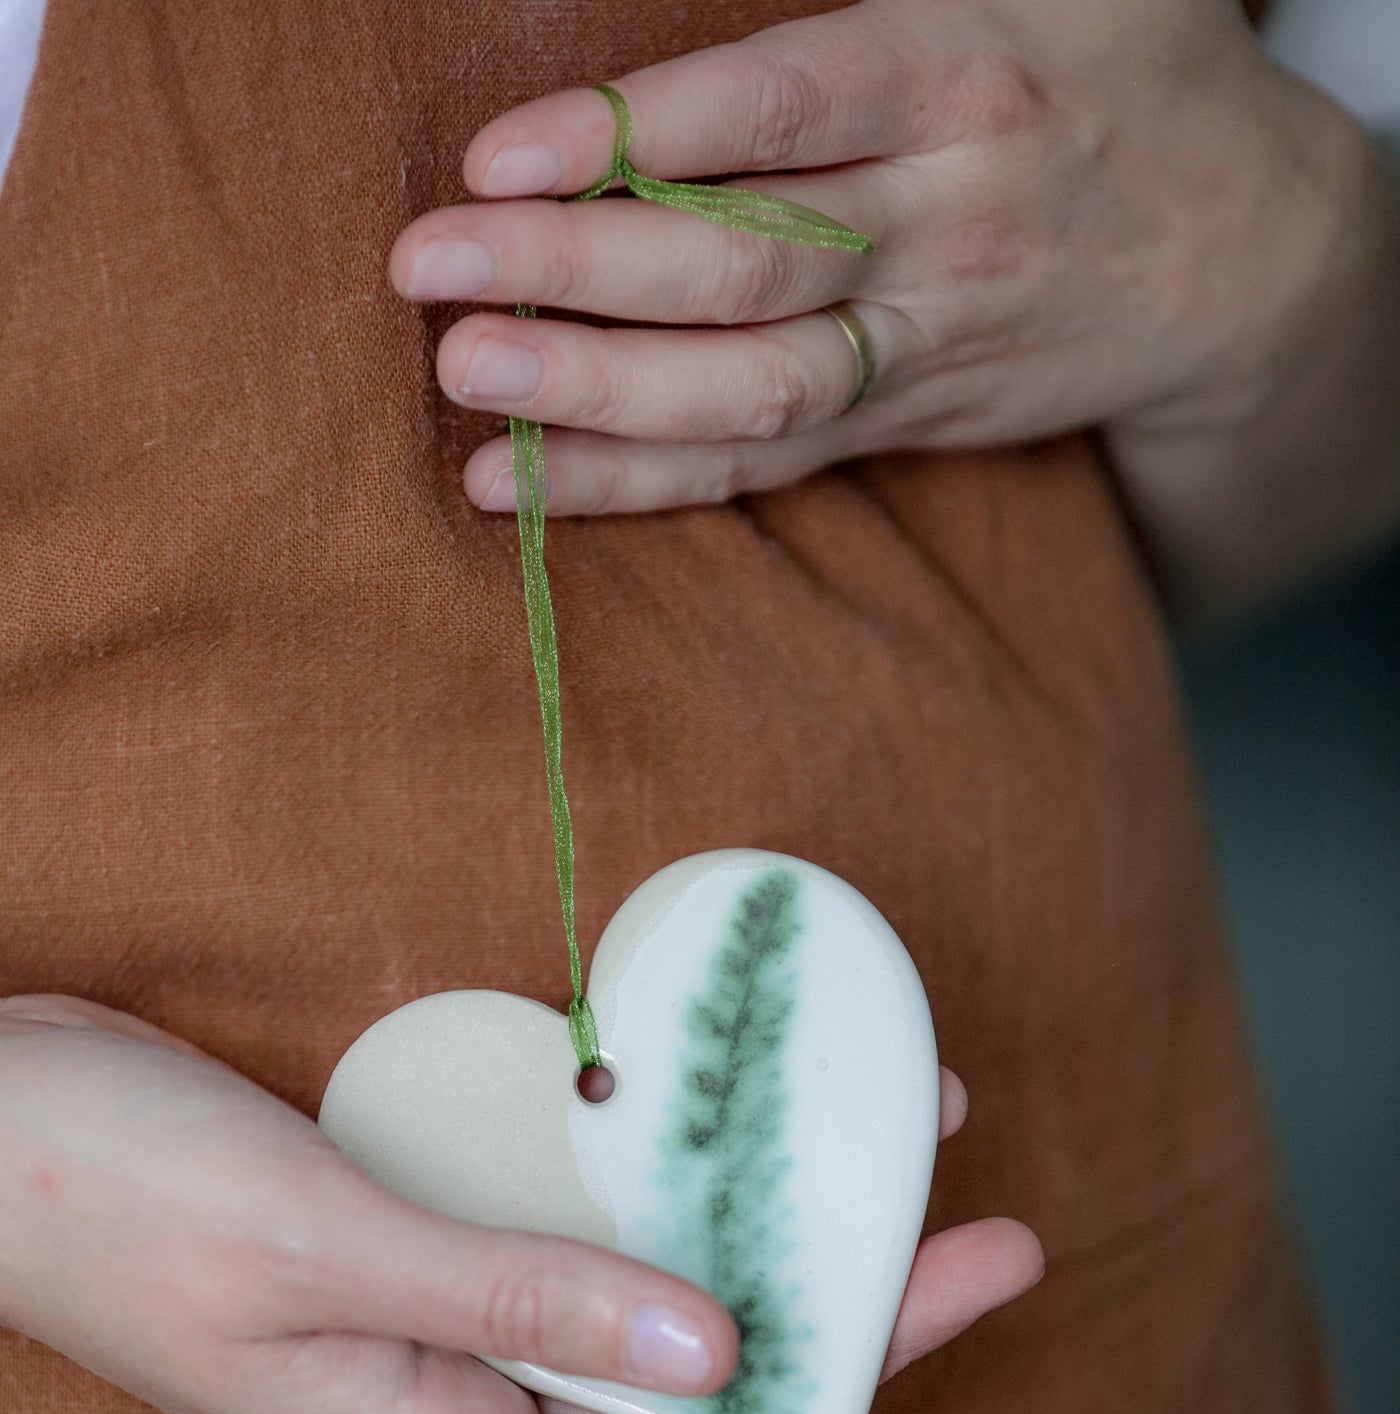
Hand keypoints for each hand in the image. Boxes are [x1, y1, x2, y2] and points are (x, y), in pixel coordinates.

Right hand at [0, 996, 1039, 1413]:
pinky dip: (673, 1195)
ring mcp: (437, 1325)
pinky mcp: (420, 1243)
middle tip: (995, 1251)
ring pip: (652, 1318)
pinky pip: (583, 1240)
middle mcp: (454, 1404)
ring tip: (902, 1166)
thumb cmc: (102, 1190)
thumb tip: (708, 1342)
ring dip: (779, 1254)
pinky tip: (732, 1133)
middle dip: (858, 1348)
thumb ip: (512, 1295)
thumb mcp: (316, 1244)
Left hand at [388, 0, 1371, 549]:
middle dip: (577, 272)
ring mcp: (924, 339)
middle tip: (429, 271)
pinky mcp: (903, 419)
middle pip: (743, 262)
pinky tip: (520, 482)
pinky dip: (641, 480)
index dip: (634, 135)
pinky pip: (762, 465)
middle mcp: (942, 221)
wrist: (1241, 254)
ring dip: (599, 398)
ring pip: (752, 389)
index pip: (777, 110)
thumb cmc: (1116, 74)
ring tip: (466, 388)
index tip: (499, 155)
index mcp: (962, 80)